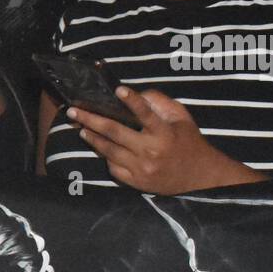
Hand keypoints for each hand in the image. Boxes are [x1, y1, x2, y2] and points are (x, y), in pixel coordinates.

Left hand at [66, 86, 258, 193]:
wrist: (198, 177)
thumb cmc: (188, 142)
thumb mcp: (182, 118)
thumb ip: (161, 103)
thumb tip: (136, 94)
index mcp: (164, 133)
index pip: (145, 113)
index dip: (132, 101)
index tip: (118, 89)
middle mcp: (150, 150)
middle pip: (114, 132)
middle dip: (91, 120)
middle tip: (74, 111)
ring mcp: (141, 168)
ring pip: (108, 150)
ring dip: (92, 138)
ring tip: (81, 127)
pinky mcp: (136, 181)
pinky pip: (113, 167)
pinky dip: (105, 155)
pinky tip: (99, 146)